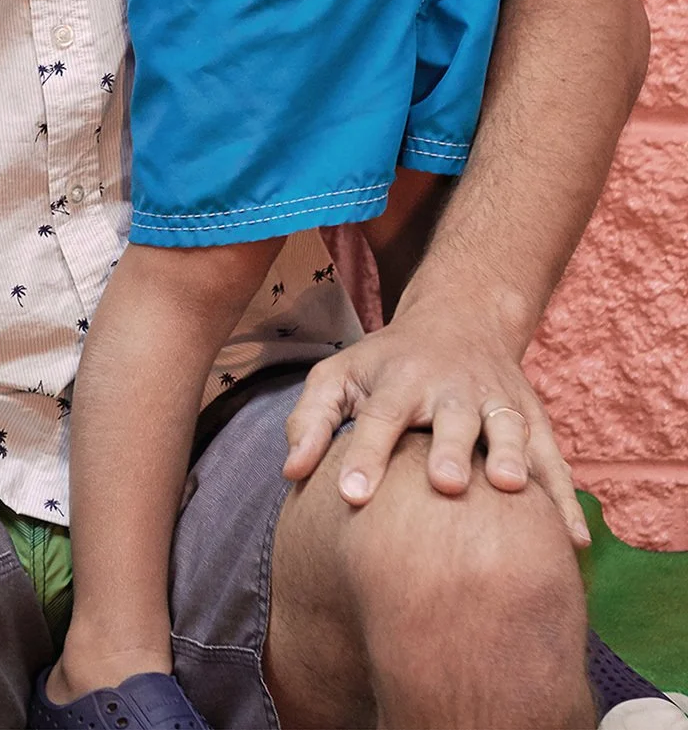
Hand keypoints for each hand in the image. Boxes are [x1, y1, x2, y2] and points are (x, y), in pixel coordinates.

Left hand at [282, 298, 588, 546]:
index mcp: (399, 380)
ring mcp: (496, 402)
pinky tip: (571, 541)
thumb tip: (290, 472)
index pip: (378, 418)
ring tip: (510, 488)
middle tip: (445, 484)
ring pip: (507, 429)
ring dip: (511, 457)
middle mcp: (450, 389)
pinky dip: (565, 497)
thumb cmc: (386, 363)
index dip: (365, 455)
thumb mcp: (340, 375)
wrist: (458, 319)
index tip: (352, 497)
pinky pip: (553, 459)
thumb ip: (310, 418)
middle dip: (450, 450)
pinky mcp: (533, 418)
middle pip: (451, 420)